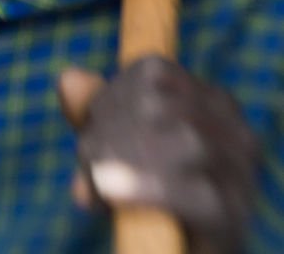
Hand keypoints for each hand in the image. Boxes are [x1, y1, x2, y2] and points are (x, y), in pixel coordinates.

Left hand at [57, 56, 258, 253]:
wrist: (180, 249)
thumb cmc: (155, 196)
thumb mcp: (121, 146)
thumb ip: (97, 111)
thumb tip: (68, 79)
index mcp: (213, 101)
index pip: (153, 71)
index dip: (110, 95)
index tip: (91, 126)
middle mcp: (235, 128)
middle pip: (160, 104)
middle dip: (110, 128)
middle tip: (87, 159)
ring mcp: (239, 172)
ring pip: (183, 140)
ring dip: (122, 157)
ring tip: (95, 179)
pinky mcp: (231, 215)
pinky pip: (189, 192)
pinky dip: (143, 187)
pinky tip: (107, 190)